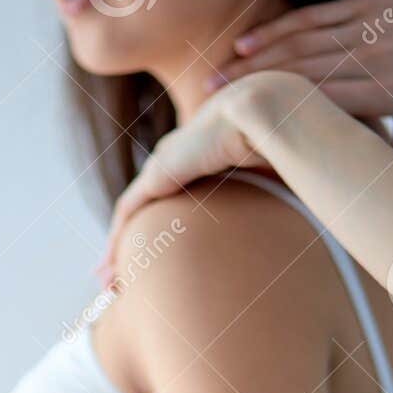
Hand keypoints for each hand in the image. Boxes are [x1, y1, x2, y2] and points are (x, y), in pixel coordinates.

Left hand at [97, 75, 280, 284]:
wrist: (266, 112)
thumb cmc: (281, 142)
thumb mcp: (269, 178)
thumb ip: (265, 199)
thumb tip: (287, 226)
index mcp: (201, 157)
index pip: (171, 194)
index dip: (159, 225)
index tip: (153, 254)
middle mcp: (177, 158)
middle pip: (143, 207)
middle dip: (126, 242)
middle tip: (114, 276)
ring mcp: (165, 164)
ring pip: (130, 213)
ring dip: (116, 248)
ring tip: (105, 280)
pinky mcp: (158, 174)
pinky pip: (128, 210)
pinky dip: (116, 239)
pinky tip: (110, 265)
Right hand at [209, 0, 392, 145]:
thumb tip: (382, 210)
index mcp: (382, 95)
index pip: (314, 108)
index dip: (268, 119)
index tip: (230, 133)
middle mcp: (369, 59)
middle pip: (295, 75)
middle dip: (245, 89)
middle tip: (201, 104)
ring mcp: (366, 28)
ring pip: (298, 46)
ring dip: (251, 60)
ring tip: (213, 75)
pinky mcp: (365, 4)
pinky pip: (313, 17)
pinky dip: (278, 28)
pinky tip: (247, 40)